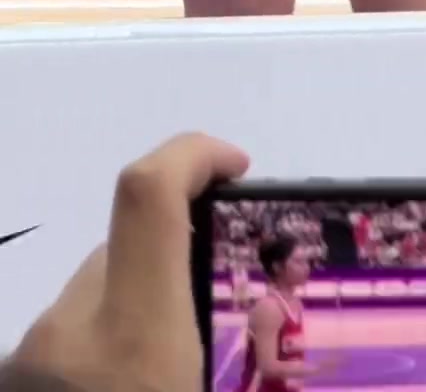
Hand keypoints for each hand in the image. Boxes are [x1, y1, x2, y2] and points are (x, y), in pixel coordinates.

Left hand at [14, 133, 249, 391]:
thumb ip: (242, 358)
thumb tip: (299, 362)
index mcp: (136, 340)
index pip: (149, 196)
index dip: (192, 155)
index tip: (235, 165)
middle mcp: (71, 332)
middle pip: (124, 249)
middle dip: (172, 263)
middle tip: (217, 316)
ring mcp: (27, 356)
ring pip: (91, 297)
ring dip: (132, 315)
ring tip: (169, 370)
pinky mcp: (8, 376)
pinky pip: (64, 338)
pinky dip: (97, 353)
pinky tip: (121, 387)